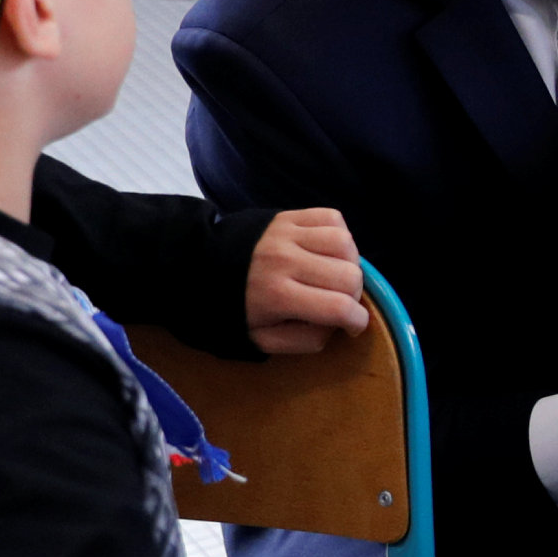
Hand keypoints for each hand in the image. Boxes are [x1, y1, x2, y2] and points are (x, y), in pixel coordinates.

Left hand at [244, 208, 370, 354]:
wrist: (199, 268)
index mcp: (278, 296)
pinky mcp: (288, 216)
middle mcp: (285, 261)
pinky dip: (340, 235)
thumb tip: (339, 325)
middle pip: (349, 275)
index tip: (354, 325)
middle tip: (341, 301)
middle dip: (355, 295)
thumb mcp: (263, 340)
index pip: (339, 307)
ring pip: (345, 243)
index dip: (358, 321)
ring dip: (350, 262)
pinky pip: (332, 218)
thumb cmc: (235, 309)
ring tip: (336, 274)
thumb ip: (306, 340)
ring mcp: (287, 233)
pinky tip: (328, 251)